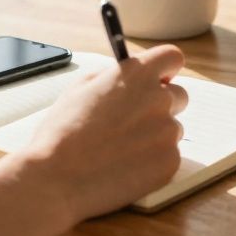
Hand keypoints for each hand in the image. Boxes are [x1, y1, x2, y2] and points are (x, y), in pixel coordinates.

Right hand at [15, 45, 188, 223]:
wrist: (56, 178)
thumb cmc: (62, 133)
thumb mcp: (80, 88)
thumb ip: (112, 76)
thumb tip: (129, 77)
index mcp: (136, 74)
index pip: (171, 57)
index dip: (165, 70)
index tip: (158, 80)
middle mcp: (159, 98)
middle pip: (178, 96)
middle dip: (161, 105)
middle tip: (134, 122)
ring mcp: (168, 131)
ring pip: (172, 129)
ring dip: (155, 136)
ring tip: (122, 150)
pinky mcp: (170, 161)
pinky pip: (169, 155)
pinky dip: (153, 161)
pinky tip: (126, 167)